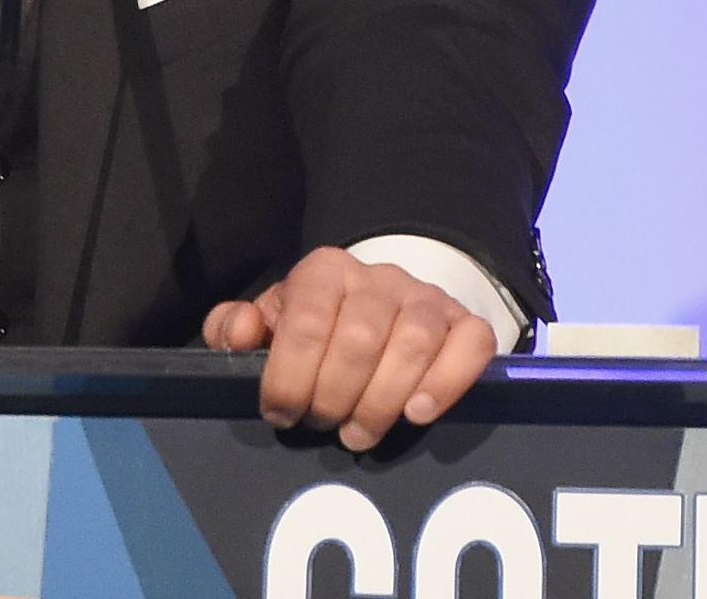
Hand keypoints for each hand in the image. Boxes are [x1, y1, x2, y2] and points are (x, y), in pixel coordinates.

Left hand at [201, 246, 496, 450]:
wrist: (385, 310)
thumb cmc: (318, 328)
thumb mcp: (271, 324)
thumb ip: (236, 328)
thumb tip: (241, 332)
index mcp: (324, 270)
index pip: (306, 320)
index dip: (289, 376)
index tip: (281, 414)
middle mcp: (379, 276)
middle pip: (359, 339)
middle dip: (334, 396)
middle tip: (323, 426)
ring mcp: (428, 297)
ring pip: (414, 344)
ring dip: (382, 401)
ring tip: (359, 434)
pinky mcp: (467, 323)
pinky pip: (470, 345)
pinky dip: (445, 383)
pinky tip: (416, 414)